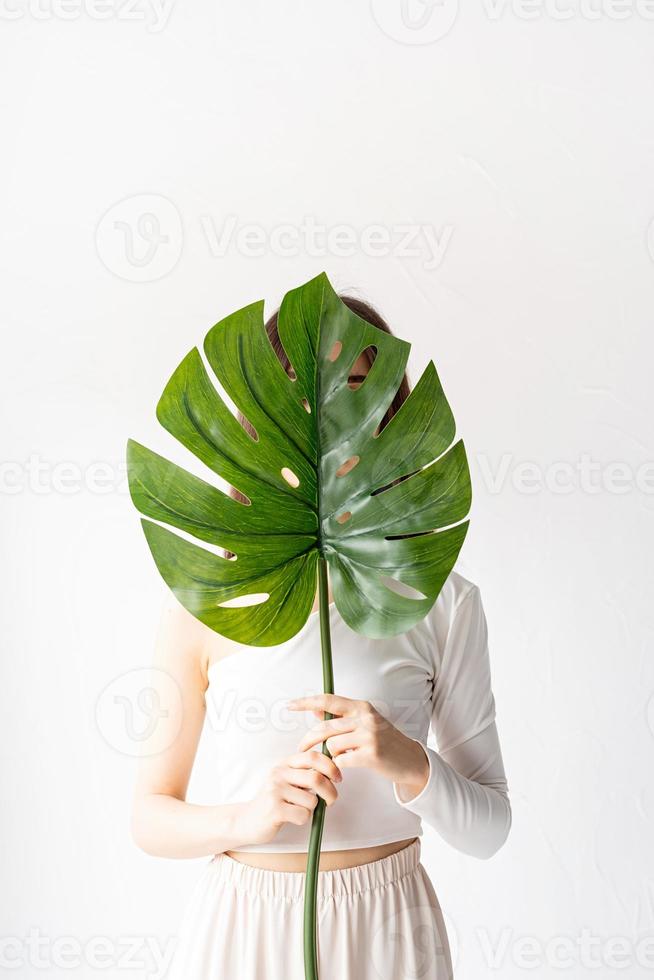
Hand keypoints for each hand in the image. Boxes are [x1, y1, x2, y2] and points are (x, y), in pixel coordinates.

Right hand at [240, 750, 341, 845]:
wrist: (247, 820)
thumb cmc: (274, 801)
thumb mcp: (287, 780)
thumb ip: (305, 774)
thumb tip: (334, 773)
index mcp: (285, 763)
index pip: (313, 756)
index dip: (331, 766)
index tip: (338, 778)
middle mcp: (279, 773)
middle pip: (316, 778)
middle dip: (330, 792)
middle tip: (331, 801)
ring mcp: (275, 790)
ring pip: (312, 800)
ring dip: (313, 809)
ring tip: (299, 809)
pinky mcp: (274, 809)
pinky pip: (303, 815)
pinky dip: (303, 819)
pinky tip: (291, 818)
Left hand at [287, 694, 429, 800]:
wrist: (410, 760)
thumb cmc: (383, 741)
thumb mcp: (364, 723)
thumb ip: (340, 718)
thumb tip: (315, 711)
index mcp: (361, 707)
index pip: (328, 701)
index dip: (306, 702)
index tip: (290, 705)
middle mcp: (365, 718)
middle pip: (324, 727)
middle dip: (308, 740)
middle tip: (300, 750)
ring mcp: (369, 735)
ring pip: (331, 745)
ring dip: (330, 756)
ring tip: (338, 760)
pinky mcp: (371, 754)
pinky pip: (341, 761)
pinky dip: (338, 767)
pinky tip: (345, 769)